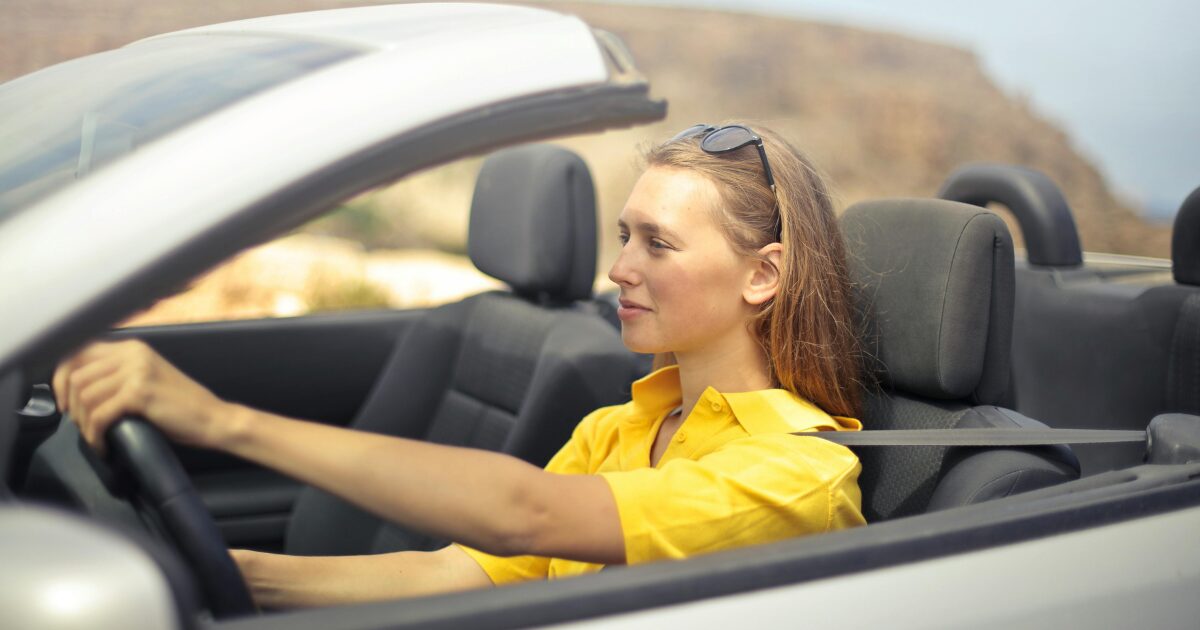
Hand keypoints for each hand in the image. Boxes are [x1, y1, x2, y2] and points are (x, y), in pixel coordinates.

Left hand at [52, 339, 230, 454]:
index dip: (61, 378)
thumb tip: (77, 389)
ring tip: (96, 437)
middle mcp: (133, 353)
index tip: (64, 402)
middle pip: (76, 375)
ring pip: (85, 396)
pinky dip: (95, 435)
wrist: (213, 418)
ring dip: (84, 424)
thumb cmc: (181, 407)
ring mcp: (137, 371)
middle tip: (82, 426)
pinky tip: (104, 446)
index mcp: (132, 348)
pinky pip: (100, 415)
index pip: (78, 352)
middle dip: (71, 406)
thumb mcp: (146, 380)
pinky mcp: (140, 393)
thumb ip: (117, 376)